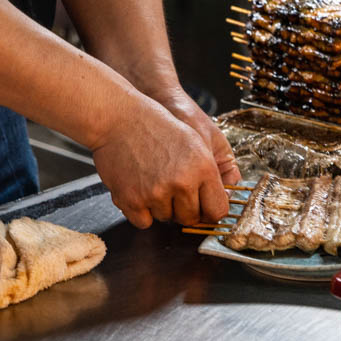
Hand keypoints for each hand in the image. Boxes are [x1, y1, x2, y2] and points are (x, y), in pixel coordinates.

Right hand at [92, 94, 229, 227]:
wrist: (118, 118)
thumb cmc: (156, 125)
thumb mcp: (196, 140)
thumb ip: (213, 172)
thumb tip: (222, 200)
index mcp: (203, 168)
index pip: (218, 210)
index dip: (210, 211)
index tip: (203, 208)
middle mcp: (181, 182)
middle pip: (191, 219)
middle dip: (183, 209)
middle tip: (172, 189)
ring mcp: (156, 193)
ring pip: (166, 219)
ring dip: (160, 206)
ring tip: (152, 179)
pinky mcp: (132, 199)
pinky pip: (143, 222)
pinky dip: (140, 211)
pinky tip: (138, 188)